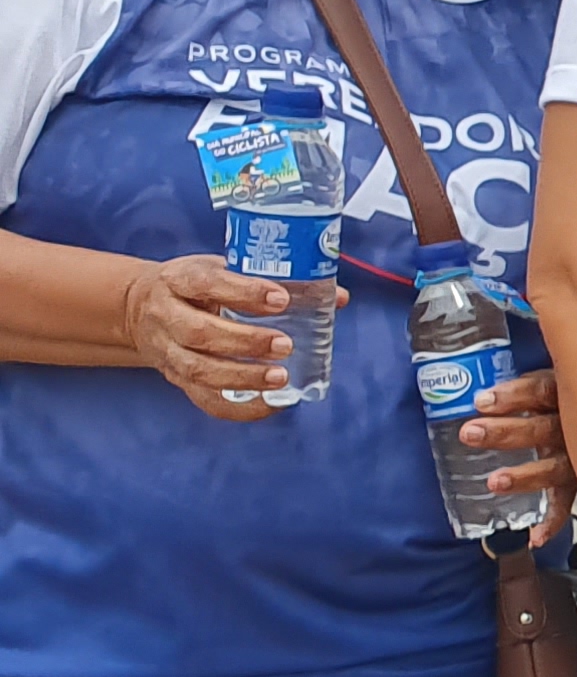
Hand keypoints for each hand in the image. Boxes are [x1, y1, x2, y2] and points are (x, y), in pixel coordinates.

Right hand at [121, 255, 294, 420]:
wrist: (139, 308)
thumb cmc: (194, 287)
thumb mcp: (219, 269)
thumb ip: (268, 279)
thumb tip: (337, 298)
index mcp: (179, 280)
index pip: (207, 282)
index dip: (244, 291)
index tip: (280, 299)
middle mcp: (165, 316)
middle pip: (198, 332)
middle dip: (245, 341)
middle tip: (285, 345)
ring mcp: (166, 350)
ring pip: (198, 369)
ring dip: (242, 377)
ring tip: (280, 377)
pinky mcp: (175, 377)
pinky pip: (203, 398)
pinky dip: (239, 407)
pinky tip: (271, 403)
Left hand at [460, 366, 576, 545]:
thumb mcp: (568, 372)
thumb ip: (538, 371)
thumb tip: (503, 352)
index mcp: (569, 395)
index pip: (541, 392)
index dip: (512, 396)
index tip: (482, 401)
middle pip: (542, 430)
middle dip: (505, 433)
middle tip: (471, 433)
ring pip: (555, 469)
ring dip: (524, 477)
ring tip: (494, 483)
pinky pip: (570, 503)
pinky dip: (553, 521)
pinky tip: (535, 537)